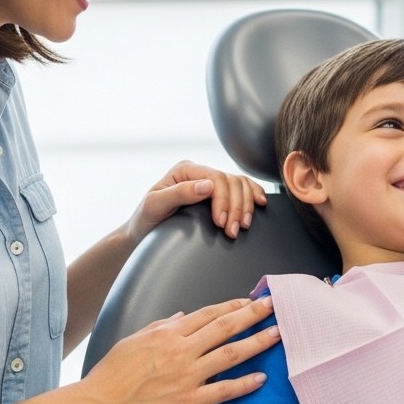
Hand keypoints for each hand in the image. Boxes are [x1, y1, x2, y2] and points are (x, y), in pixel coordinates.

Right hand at [78, 297, 280, 403]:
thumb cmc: (110, 375)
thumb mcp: (134, 339)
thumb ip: (161, 325)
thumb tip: (182, 315)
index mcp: (168, 333)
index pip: (208, 313)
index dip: (232, 305)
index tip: (249, 300)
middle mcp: (182, 350)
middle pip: (226, 327)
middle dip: (253, 313)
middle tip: (274, 305)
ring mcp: (187, 376)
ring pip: (231, 353)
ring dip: (258, 342)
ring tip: (278, 334)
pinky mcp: (189, 401)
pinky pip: (224, 390)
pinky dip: (245, 383)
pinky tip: (262, 377)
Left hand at [129, 160, 266, 241]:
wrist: (143, 232)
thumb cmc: (145, 219)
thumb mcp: (155, 205)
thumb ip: (179, 193)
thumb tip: (207, 186)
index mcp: (186, 170)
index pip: (216, 178)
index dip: (223, 200)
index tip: (221, 223)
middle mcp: (200, 172)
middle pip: (231, 181)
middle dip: (236, 207)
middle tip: (233, 232)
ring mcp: (210, 181)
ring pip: (240, 184)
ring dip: (246, 205)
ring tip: (243, 227)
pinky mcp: (218, 193)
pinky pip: (242, 188)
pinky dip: (253, 194)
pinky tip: (260, 204)